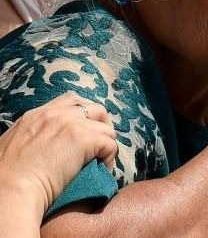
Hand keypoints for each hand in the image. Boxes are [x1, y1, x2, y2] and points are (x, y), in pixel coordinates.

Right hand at [0, 93, 116, 222]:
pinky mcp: (84, 139)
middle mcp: (56, 114)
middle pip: (95, 108)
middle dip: (102, 125)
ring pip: (106, 128)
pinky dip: (110, 158)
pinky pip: (110, 144)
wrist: (9, 192)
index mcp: (37, 115)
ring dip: (106, 144)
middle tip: (100, 144)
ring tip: (101, 161)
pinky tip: (102, 170)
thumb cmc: (6, 179)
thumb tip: (42, 144)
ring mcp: (71, 124)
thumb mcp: (14, 144)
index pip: (70, 101)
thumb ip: (31, 135)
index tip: (86, 130)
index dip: (84, 114)